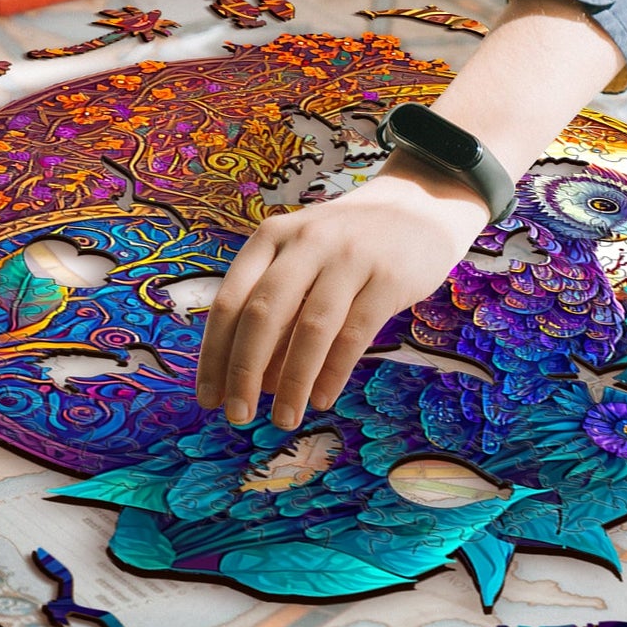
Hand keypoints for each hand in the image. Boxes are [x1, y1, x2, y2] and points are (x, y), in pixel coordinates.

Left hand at [195, 161, 489, 428]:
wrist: (418, 207)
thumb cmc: (347, 244)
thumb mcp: (302, 257)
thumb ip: (277, 306)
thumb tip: (253, 380)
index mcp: (273, 236)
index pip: (231, 300)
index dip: (215, 354)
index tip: (208, 398)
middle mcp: (306, 242)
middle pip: (264, 314)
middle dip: (245, 371)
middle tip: (238, 416)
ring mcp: (350, 257)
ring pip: (310, 328)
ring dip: (293, 382)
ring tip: (285, 418)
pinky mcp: (388, 277)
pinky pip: (354, 334)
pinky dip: (333, 372)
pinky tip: (321, 398)